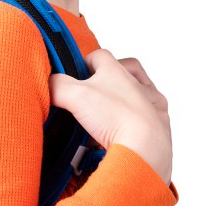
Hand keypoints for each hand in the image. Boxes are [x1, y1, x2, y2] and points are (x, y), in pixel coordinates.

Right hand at [48, 48, 173, 185]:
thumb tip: (46, 84)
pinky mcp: (159, 127)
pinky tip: (120, 136)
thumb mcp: (75, 96)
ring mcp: (151, 105)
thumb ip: (57, 86)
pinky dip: (133, 127)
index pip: (98, 56)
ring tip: (104, 119)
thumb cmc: (117, 118)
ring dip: (121, 104)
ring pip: (137, 96)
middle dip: (104, 84)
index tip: (73, 76)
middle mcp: (137, 85)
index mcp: (117, 71)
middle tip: (88, 98)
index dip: (84, 63)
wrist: (145, 149)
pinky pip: (146, 121)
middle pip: (121, 73)